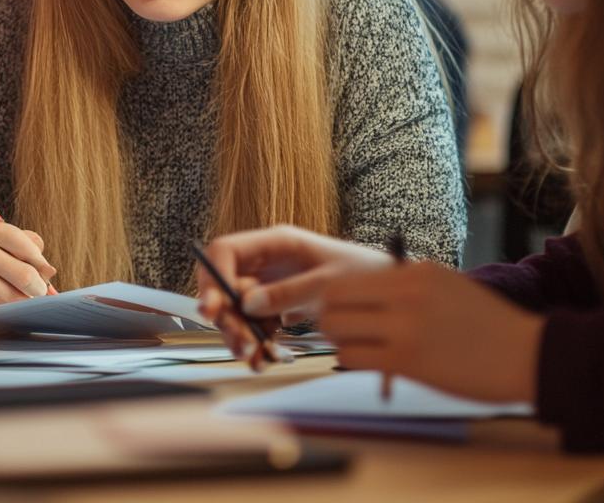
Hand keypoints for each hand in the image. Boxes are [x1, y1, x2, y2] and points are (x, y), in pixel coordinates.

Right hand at [0, 221, 56, 311]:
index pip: (30, 251)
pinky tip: (1, 306)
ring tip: (18, 297)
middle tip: (36, 291)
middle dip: (38, 288)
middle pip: (25, 277)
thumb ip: (35, 253)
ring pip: (13, 299)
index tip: (42, 272)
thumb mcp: (14, 246)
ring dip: (23, 303)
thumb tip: (49, 272)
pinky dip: (7, 314)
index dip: (42, 266)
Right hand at [196, 225, 390, 366]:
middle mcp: (266, 263)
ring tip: (253, 357)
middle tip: (241, 342)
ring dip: (239, 335)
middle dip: (226, 316)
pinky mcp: (278, 309)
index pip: (225, 252)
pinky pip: (256, 327)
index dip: (212, 277)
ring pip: (237, 311)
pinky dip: (256, 345)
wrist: (390, 292)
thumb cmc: (364, 274)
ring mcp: (271, 287)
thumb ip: (287, 292)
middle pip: (225, 286)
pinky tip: (262, 360)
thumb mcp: (327, 282)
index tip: (213, 308)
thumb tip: (247, 305)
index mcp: (275, 243)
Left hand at [321, 262, 542, 402]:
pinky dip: (354, 360)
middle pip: (332, 301)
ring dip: (341, 341)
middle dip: (331, 318)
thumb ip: (405, 284)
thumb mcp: (446, 285)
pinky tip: (373, 362)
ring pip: (336, 330)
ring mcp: (404, 326)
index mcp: (414, 272)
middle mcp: (405, 293)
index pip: (345, 279)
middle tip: (345, 331)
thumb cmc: (487, 324)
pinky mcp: (406, 360)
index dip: (336, 297)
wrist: (526, 354)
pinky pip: (353, 357)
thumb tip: (364, 292)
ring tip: (361, 347)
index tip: (344, 311)